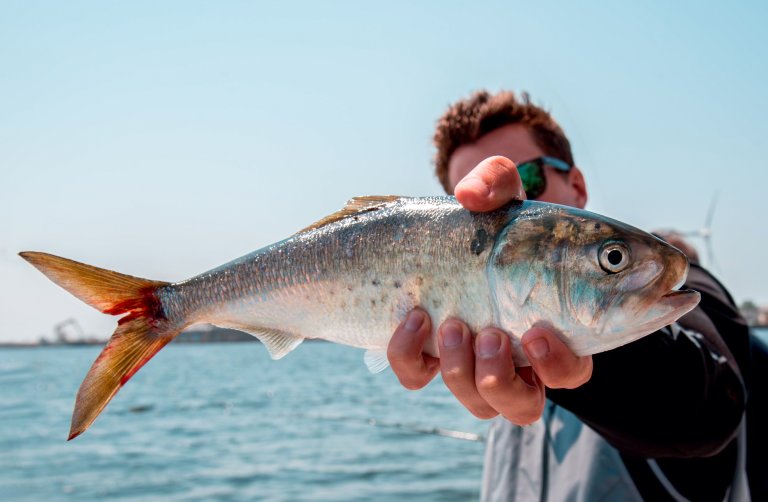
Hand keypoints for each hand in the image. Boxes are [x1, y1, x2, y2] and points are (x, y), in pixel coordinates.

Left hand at [387, 156, 593, 423]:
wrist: (438, 238)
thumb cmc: (490, 224)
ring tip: (453, 326)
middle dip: (503, 378)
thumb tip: (470, 197)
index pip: (572, 370)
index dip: (561, 364)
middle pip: (522, 405)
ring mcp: (466, 360)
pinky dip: (409, 354)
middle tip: (490, 333)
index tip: (537, 333)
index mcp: (549, 329)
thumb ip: (497, 183)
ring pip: (476, 401)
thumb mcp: (501, 198)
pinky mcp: (425, 356)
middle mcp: (512, 358)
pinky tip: (412, 317)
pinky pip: (416, 376)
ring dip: (463, 372)